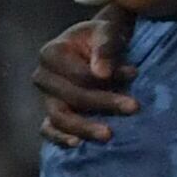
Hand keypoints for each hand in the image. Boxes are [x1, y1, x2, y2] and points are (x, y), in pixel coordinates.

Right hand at [32, 16, 135, 146]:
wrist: (95, 46)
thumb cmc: (101, 37)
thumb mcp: (106, 32)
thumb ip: (105, 48)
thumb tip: (102, 73)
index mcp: (50, 53)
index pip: (79, 74)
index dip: (107, 76)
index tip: (134, 74)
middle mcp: (42, 77)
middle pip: (73, 96)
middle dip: (104, 102)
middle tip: (134, 107)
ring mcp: (45, 97)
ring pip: (60, 117)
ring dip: (84, 127)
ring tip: (108, 134)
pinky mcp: (51, 113)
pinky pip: (49, 130)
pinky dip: (59, 138)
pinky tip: (77, 144)